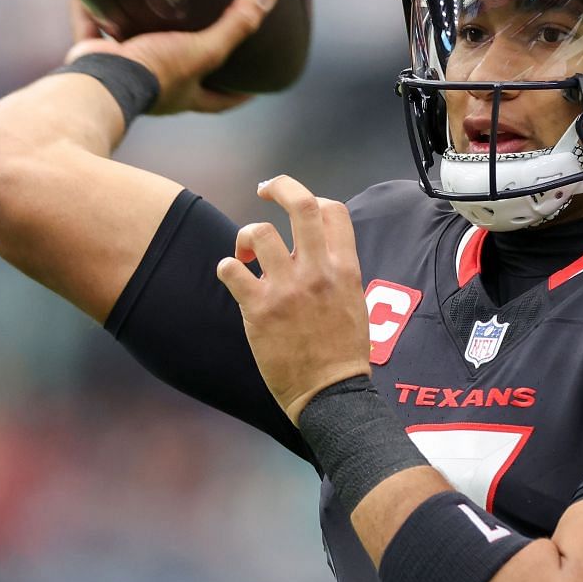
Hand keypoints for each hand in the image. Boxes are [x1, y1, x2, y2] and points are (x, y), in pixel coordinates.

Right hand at [63, 0, 277, 114]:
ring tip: (147, 4)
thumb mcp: (203, 50)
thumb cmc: (154, 74)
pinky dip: (87, 8)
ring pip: (132, 49)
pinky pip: (89, 27)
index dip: (240, 93)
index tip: (257, 83)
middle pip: (178, 74)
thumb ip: (236, 25)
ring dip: (136, 29)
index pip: (221, 100)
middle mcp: (153, 87)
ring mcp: (121, 73)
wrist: (97, 85)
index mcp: (183, 94)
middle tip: (204, 35)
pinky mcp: (92, 58)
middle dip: (188, 58)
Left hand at [216, 174, 372, 423]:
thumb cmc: (343, 353)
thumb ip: (337, 271)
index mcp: (345, 268)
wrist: (330, 394)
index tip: (295, 206)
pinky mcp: (258, 309)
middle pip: (300, 204)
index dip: (312, 199)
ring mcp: (287, 288)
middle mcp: (317, 271)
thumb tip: (318, 250)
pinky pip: (230, 268)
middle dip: (279, 187)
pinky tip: (234, 278)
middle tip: (265, 190)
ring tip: (246, 253)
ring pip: (258, 232)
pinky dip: (227, 267)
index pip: (332, 210)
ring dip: (247, 237)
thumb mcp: (354, 302)